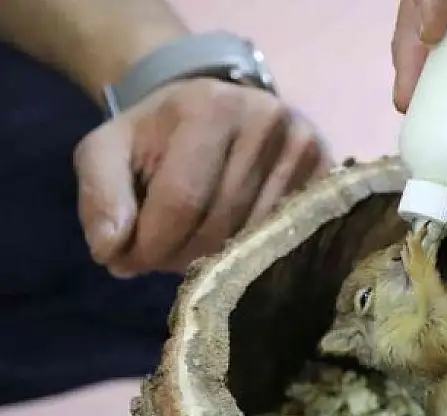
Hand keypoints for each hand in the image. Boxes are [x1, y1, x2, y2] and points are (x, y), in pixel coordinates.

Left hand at [74, 77, 331, 276]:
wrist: (211, 107)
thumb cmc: (156, 135)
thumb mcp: (106, 152)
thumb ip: (100, 198)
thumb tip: (113, 252)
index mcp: (210, 108)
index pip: (182, 202)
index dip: (151, 245)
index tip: (129, 260)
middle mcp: (268, 122)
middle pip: (221, 225)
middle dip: (181, 255)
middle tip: (161, 255)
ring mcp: (307, 148)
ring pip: (256, 239)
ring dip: (218, 259)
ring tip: (195, 244)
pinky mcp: (329, 173)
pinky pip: (289, 238)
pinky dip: (255, 252)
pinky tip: (234, 244)